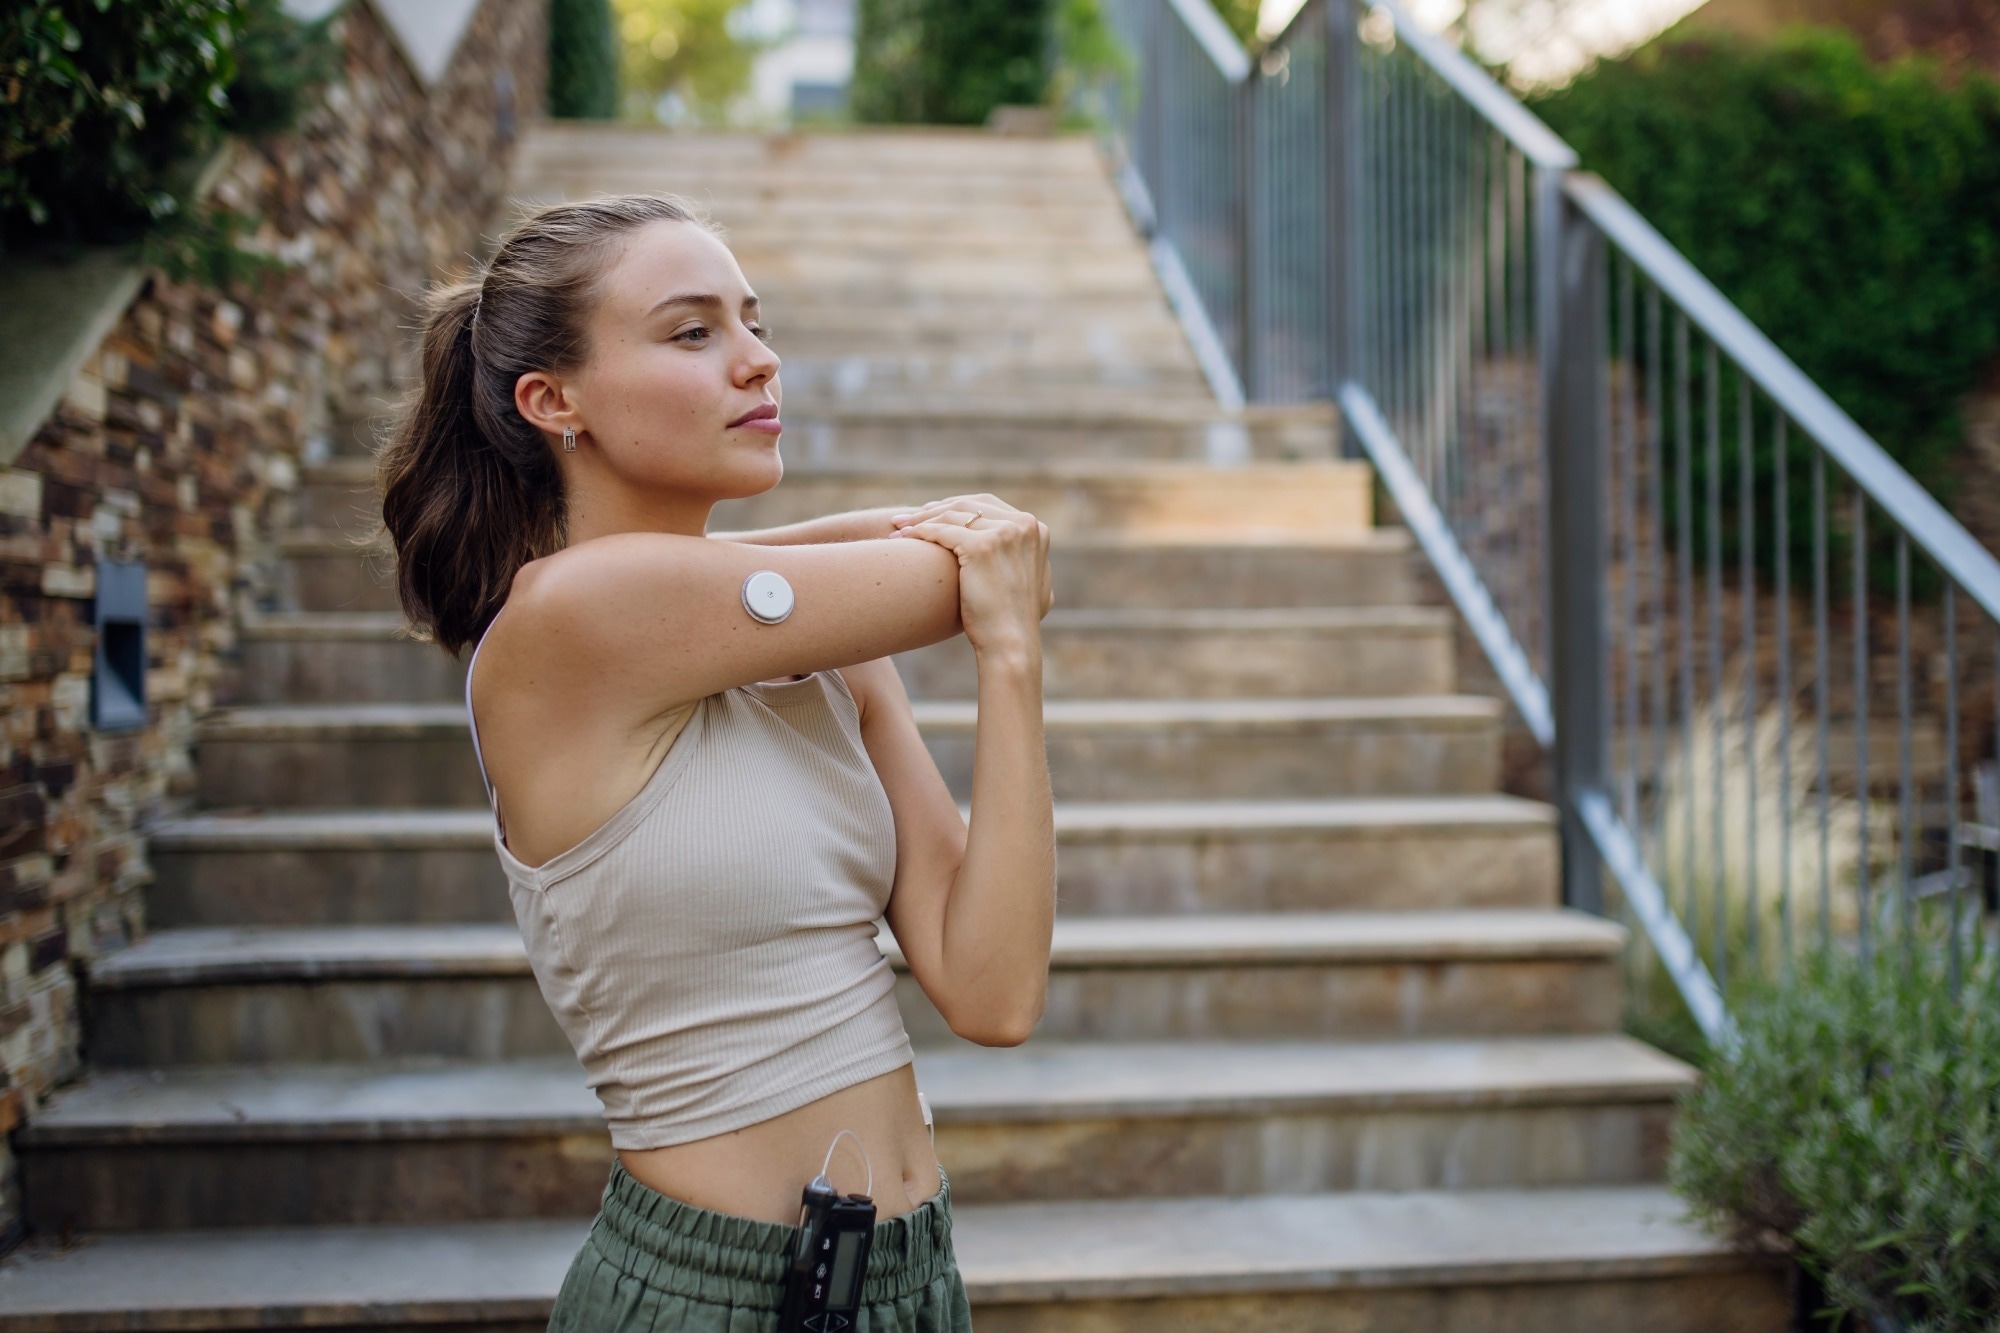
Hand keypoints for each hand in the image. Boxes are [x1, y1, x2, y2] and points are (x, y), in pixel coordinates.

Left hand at [892, 495, 1052, 654]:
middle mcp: (1023, 524)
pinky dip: (918, 532)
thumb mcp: (1030, 580)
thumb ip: (1022, 557)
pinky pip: (940, 531)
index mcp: (1035, 528)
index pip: (986, 504)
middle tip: (906, 518)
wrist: (1010, 643)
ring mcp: (1004, 533)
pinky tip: (903, 539)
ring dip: (920, 519)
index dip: (954, 507)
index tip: (930, 515)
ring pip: (951, 515)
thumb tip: (1010, 550)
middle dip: (933, 509)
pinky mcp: (981, 546)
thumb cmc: (1012, 619)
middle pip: (967, 505)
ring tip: (897, 528)